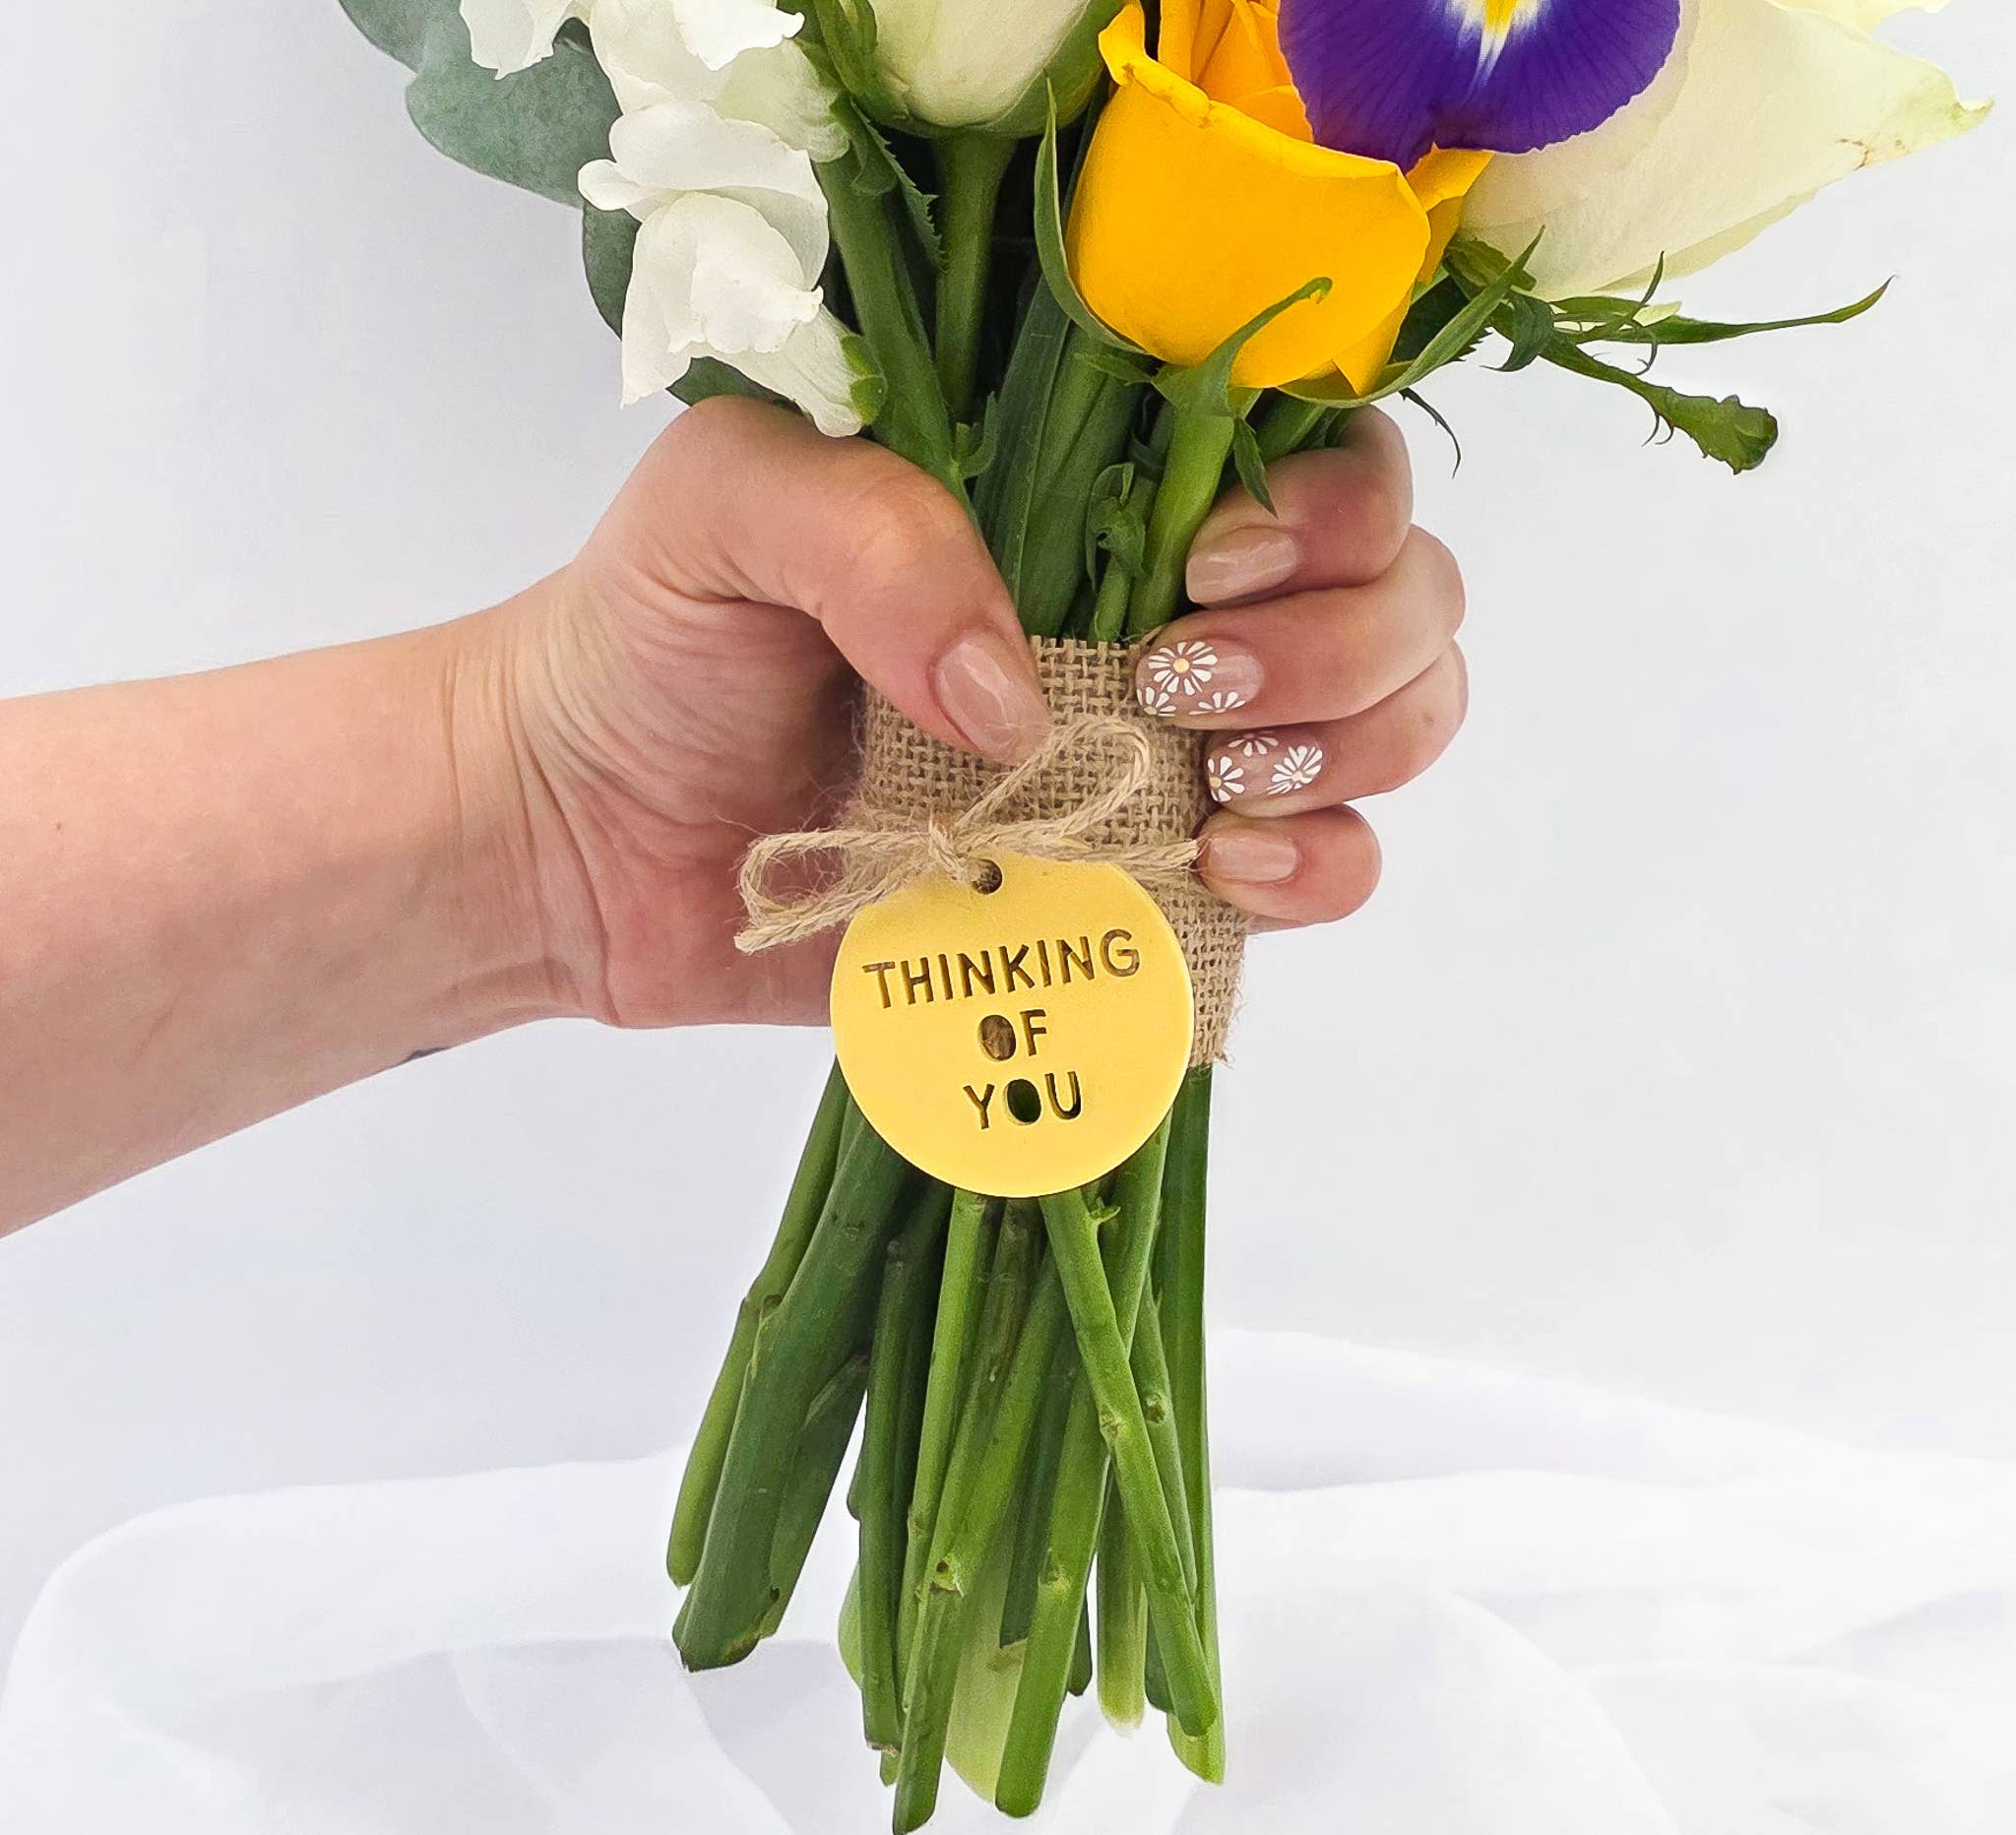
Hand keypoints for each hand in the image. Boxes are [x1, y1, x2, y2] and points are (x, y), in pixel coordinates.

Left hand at [483, 398, 1465, 1029]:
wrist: (586, 837)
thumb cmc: (651, 643)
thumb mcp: (730, 508)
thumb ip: (876, 536)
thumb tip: (1025, 700)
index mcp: (1093, 495)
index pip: (1313, 455)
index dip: (1323, 507)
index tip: (1204, 567)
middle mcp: (1166, 616)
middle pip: (1399, 598)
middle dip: (1343, 643)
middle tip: (1179, 686)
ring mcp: (1167, 764)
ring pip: (1390, 732)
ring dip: (1351, 753)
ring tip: (1209, 785)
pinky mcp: (1140, 894)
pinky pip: (1319, 881)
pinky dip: (1319, 875)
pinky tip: (1225, 869)